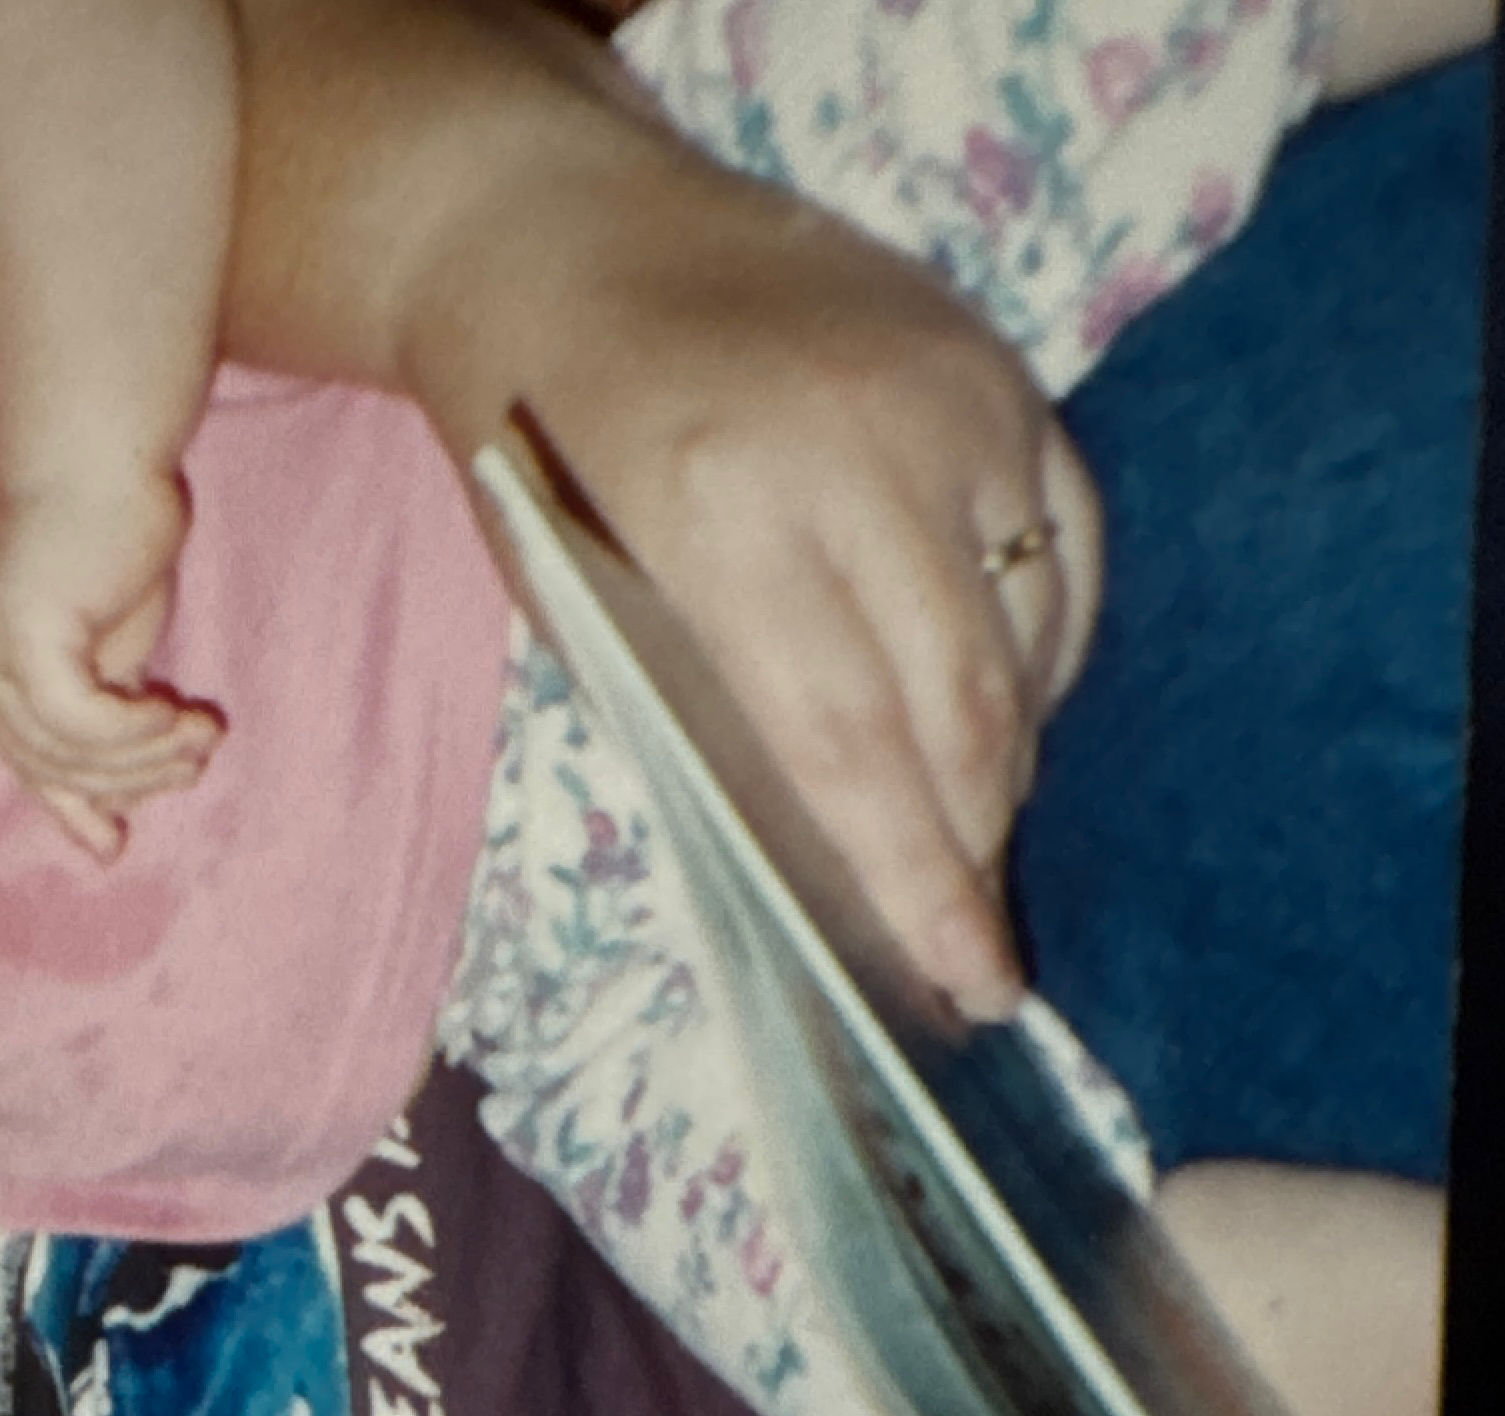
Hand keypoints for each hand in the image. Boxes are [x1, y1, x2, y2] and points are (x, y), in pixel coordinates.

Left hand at [0, 474, 227, 858]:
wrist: (102, 456)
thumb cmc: (114, 540)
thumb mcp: (112, 648)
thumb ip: (109, 719)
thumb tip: (114, 820)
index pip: (35, 768)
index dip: (89, 802)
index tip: (137, 826)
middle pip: (52, 767)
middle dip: (134, 778)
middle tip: (200, 761)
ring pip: (68, 749)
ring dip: (146, 756)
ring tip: (204, 737)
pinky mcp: (26, 637)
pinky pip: (76, 718)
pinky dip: (128, 730)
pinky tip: (172, 714)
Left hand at [497, 181, 1099, 1020]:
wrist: (579, 243)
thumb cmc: (548, 446)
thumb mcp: (586, 599)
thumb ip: (710, 713)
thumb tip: (837, 856)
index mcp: (725, 519)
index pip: (849, 742)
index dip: (914, 874)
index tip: (963, 975)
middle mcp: (862, 457)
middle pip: (962, 706)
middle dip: (975, 844)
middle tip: (977, 951)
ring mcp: (954, 406)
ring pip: (1025, 641)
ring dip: (1003, 760)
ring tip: (967, 839)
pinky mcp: (1007, 377)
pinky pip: (1062, 557)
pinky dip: (1038, 654)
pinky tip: (993, 713)